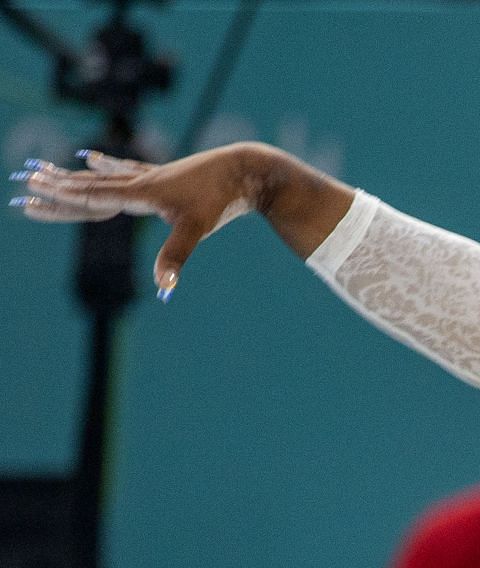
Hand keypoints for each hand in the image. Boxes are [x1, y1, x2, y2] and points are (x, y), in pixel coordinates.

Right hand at [10, 144, 270, 296]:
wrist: (245, 170)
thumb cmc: (221, 200)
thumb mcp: (197, 229)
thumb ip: (176, 257)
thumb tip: (163, 287)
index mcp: (140, 193)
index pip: (91, 197)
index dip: (60, 198)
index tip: (31, 194)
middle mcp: (139, 182)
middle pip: (89, 186)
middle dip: (56, 188)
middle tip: (23, 182)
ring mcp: (151, 177)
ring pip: (103, 178)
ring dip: (73, 176)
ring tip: (44, 169)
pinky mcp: (164, 176)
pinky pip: (125, 171)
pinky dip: (105, 166)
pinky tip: (93, 159)